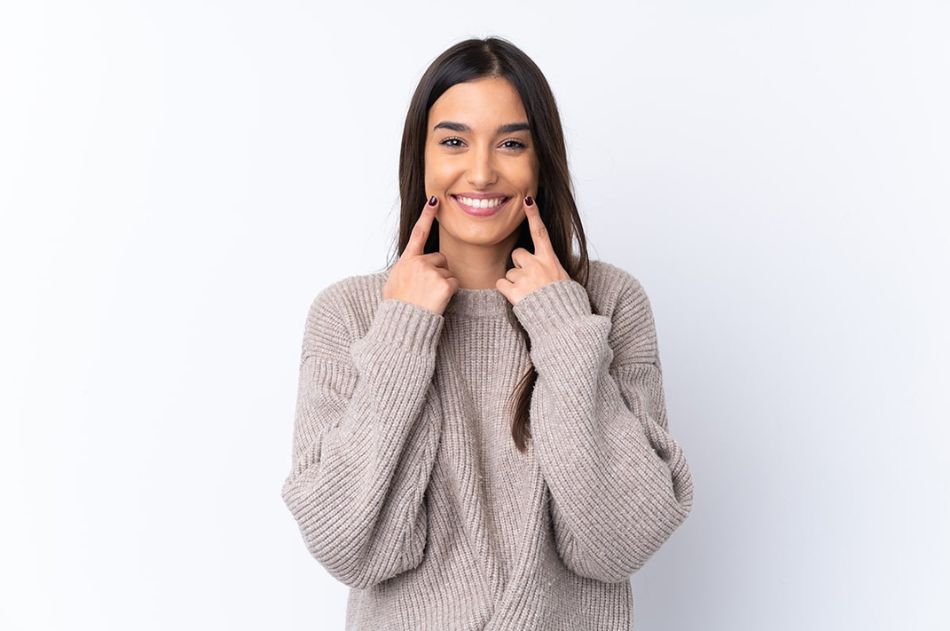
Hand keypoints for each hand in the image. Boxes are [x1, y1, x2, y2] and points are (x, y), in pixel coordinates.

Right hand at [382, 196, 458, 314]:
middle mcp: (419, 262)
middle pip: (439, 258)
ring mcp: (431, 272)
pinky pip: (453, 284)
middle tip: (424, 290)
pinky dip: (448, 293)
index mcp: (406, 260)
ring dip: (442, 284)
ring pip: (447, 272)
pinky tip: (436, 301)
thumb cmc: (397, 307)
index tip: (434, 199)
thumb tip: (410, 269)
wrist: (402, 323)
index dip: (427, 215)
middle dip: (437, 271)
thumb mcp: (393, 283)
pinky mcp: (443, 283)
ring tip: (428, 297)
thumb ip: (405, 270)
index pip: (418, 232)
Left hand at [496, 197, 570, 305]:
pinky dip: (507, 292)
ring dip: (515, 283)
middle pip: (517, 254)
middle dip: (519, 265)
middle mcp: (537, 265)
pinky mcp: (515, 291)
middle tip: (531, 282)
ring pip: (510, 272)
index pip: (541, 232)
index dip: (534, 215)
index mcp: (551, 260)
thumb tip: (545, 267)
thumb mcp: (564, 279)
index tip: (528, 199)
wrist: (565, 323)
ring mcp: (526, 277)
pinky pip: (501, 284)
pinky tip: (519, 299)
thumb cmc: (566, 303)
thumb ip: (551, 269)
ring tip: (529, 295)